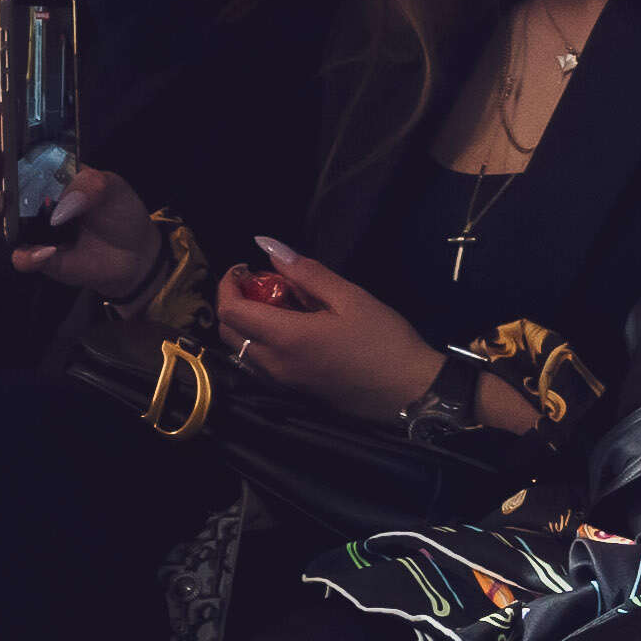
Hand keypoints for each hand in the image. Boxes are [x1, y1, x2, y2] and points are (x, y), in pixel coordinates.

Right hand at [6, 158, 154, 299]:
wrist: (135, 253)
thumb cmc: (117, 210)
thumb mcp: (111, 187)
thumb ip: (89, 186)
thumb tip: (64, 203)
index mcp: (46, 170)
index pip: (20, 144)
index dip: (3, 126)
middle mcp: (30, 195)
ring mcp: (29, 226)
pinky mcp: (38, 256)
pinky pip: (22, 257)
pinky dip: (31, 255)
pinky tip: (49, 251)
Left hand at [207, 243, 454, 416]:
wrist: (412, 393)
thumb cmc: (384, 341)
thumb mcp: (349, 298)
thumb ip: (306, 273)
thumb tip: (268, 247)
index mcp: (285, 338)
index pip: (230, 311)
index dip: (228, 285)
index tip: (245, 268)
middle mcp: (275, 365)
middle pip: (229, 333)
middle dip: (234, 303)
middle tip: (261, 283)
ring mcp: (284, 383)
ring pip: (243, 351)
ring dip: (247, 324)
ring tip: (279, 303)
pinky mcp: (296, 392)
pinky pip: (261, 364)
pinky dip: (262, 342)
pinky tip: (293, 328)